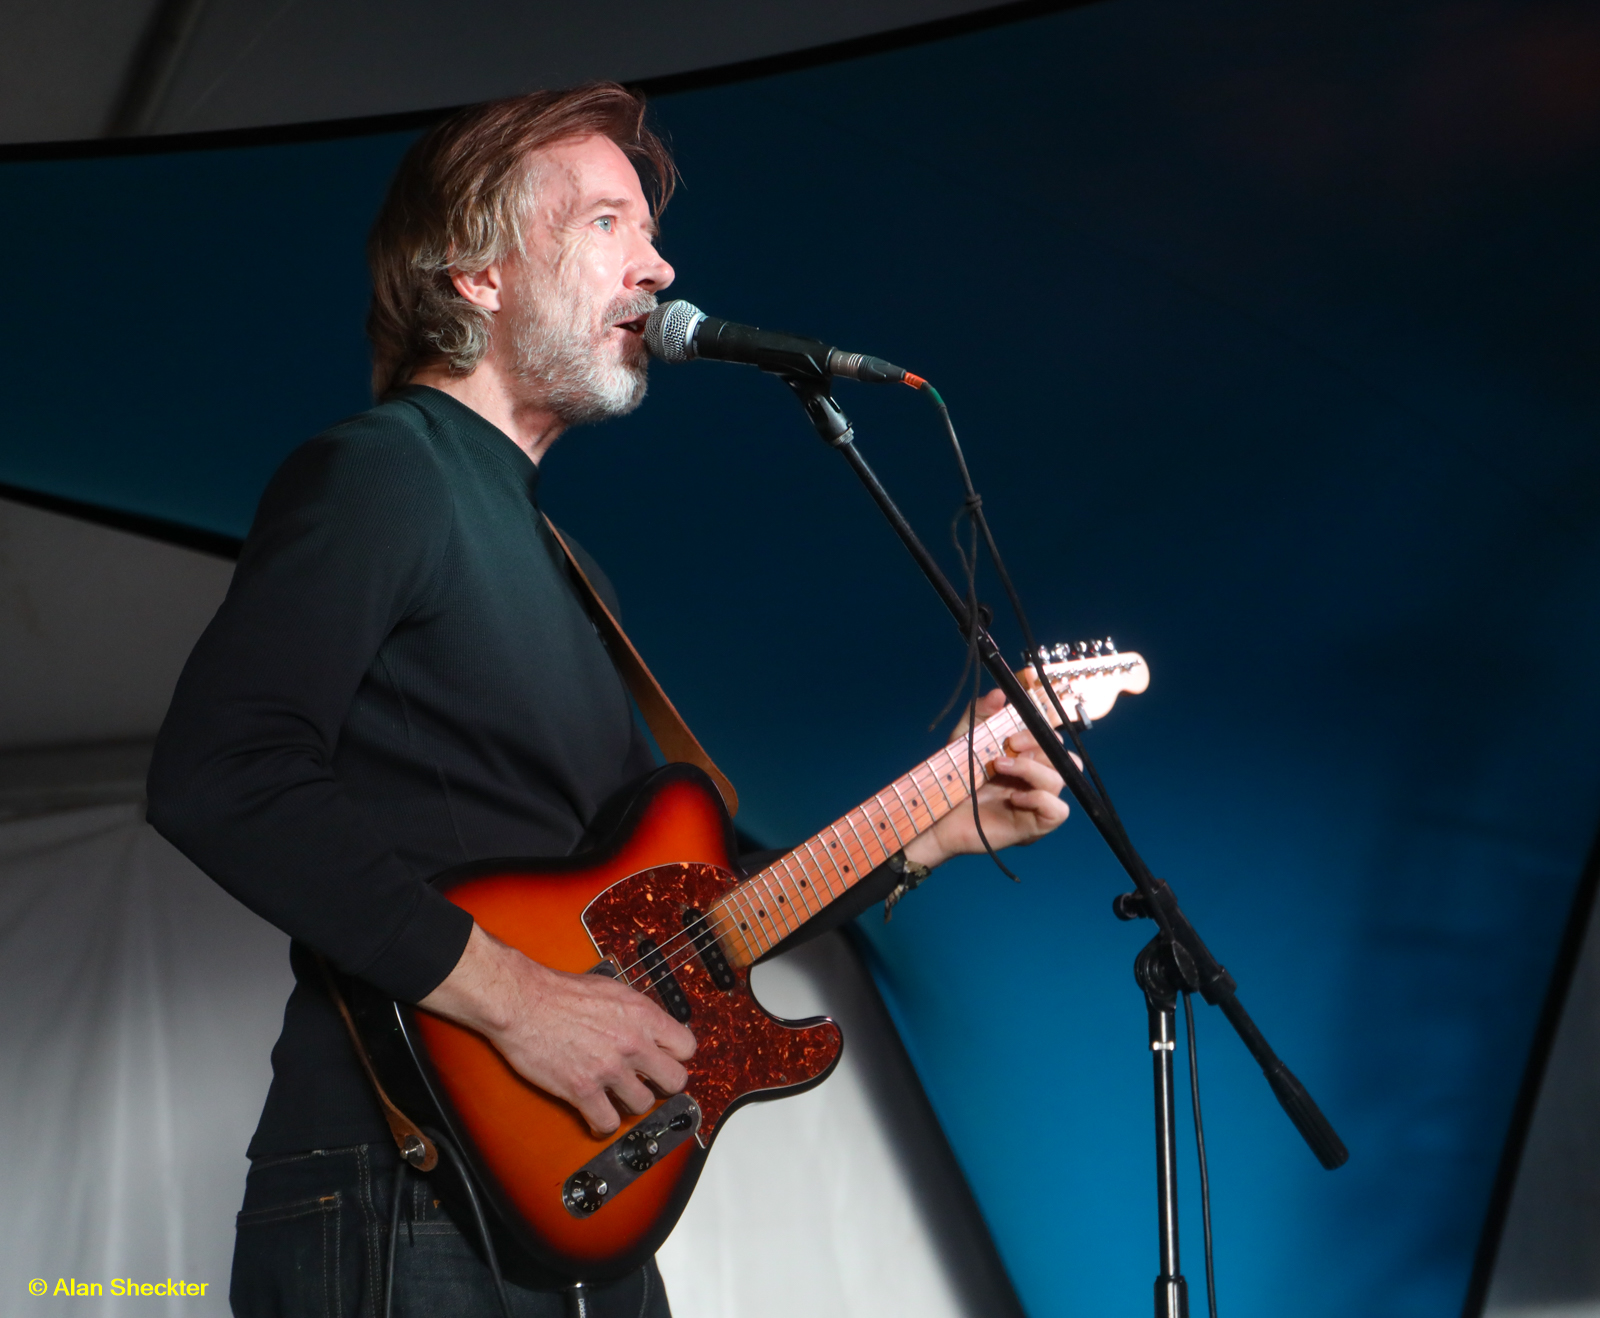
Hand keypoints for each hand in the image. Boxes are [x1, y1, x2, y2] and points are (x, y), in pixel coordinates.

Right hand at [418, 924, 695, 1135]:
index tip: (665, 1060)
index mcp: (642, 1014)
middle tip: (648, 1083)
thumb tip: (650, 1028)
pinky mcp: (583, 1089)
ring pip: (643, 1105)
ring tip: (617, 1096)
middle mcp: (632, 1042)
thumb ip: (636, 1013)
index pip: (687, 1046)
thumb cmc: (560, 992)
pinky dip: (602, 1124)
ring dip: (630, 1103)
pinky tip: (597, 1114)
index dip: (675, 1056)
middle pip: (675, 1080)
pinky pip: (608, 1123)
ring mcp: (609, 1068)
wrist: (523, 1001)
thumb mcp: (612, 989)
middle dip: (663, 1084)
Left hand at [902, 689, 1074, 870]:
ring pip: (1060, 780)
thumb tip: (1000, 693)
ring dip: (1032, 770)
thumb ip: (981, 712)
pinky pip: (1058, 811)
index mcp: (1027, 757)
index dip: (1040, 733)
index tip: (1012, 736)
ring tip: (1000, 768)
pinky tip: (1015, 797)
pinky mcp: (1034, 826)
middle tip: (1011, 747)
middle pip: (1065, 758)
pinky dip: (1040, 799)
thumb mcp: (964, 738)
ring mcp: (1037, 803)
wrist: (937, 813)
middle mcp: (1036, 779)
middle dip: (1041, 748)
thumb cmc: (953, 778)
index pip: (1052, 741)